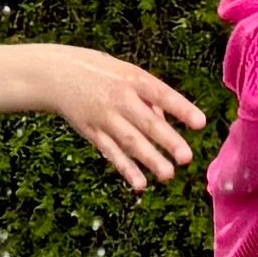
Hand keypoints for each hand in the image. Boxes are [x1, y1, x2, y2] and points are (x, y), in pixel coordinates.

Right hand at [39, 47, 211, 190]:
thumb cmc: (101, 73)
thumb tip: (168, 122)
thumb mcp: (128, 73)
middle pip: (147, 122)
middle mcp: (120, 99)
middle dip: (167, 140)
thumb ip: (150, 97)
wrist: (56, 74)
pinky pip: (111, 152)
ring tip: (169, 175)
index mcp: (134, 79)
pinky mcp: (92, 132)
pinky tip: (140, 183)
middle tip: (187, 157)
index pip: (161, 94)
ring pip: (130, 141)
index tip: (201, 123)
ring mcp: (105, 117)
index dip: (181, 108)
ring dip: (150, 159)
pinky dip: (126, 168)